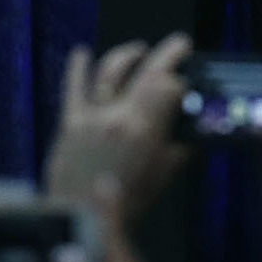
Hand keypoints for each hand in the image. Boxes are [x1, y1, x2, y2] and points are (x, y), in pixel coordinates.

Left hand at [43, 34, 191, 219]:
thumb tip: (191, 136)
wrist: (78, 218)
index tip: (189, 82)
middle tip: (181, 43)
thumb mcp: (158, 179)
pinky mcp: (71, 120)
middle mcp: (119, 116)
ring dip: (128, 54)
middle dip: (169, 54)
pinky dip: (76, 66)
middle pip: (148, 72)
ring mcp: (93, 115)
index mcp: (144, 131)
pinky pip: (73, 86)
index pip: (169, 89)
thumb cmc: (122, 203)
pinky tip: (80, 52)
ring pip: (111, 70)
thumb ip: (176, 153)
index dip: (183, 81)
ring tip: (139, 49)